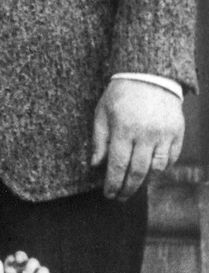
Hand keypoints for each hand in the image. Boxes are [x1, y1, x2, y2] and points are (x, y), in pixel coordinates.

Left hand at [3, 251, 49, 272]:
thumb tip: (8, 269)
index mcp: (14, 266)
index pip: (12, 258)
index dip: (11, 258)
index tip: (11, 262)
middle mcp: (23, 266)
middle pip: (22, 255)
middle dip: (20, 256)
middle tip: (19, 261)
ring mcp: (34, 270)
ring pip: (33, 261)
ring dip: (29, 267)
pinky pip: (43, 270)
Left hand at [91, 79, 184, 200]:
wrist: (150, 75)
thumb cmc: (121, 94)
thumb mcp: (102, 112)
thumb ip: (99, 140)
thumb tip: (96, 165)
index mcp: (124, 129)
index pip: (118, 165)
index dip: (113, 184)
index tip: (109, 194)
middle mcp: (146, 134)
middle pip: (138, 171)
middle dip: (128, 188)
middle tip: (120, 197)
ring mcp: (164, 134)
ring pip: (157, 168)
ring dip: (145, 181)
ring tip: (135, 186)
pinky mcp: (177, 132)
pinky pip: (171, 158)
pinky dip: (162, 168)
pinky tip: (151, 171)